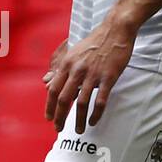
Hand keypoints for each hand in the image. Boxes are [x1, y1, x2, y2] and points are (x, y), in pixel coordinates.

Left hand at [44, 17, 136, 133]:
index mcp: (67, 64)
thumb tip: (47, 82)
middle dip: (60, 117)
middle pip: (64, 99)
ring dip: (78, 120)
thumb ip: (62, 69)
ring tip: (79, 130)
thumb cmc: (94, 42)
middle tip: (58, 129)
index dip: (49, 106)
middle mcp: (77, 70)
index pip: (53, 90)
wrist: (115, 30)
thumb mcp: (73, 53)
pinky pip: (99, 100)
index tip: (49, 118)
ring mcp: (93, 74)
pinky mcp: (108, 77)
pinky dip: (96, 114)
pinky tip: (94, 121)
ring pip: (81, 103)